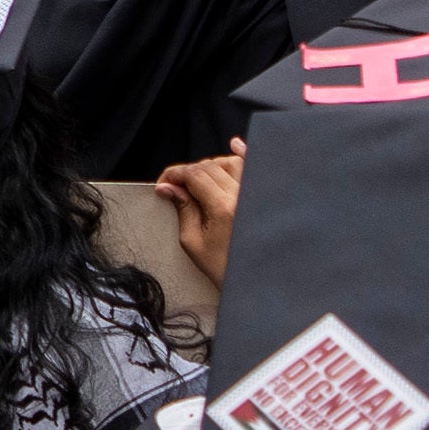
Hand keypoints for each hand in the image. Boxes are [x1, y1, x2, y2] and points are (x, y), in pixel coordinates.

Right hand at [151, 144, 246, 295]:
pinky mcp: (264, 199)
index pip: (193, 175)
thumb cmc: (226, 270)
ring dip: (211, 166)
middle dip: (189, 172)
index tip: (164, 182)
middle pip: (210, 166)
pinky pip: (255, 168)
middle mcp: (243, 196)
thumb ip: (183, 210)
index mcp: (223, 207)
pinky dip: (245, 154)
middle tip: (176, 186)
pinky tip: (235, 145)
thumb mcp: (193, 242)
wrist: (256, 283)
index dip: (174, 174)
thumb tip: (169, 188)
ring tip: (198, 180)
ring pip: (230, 163)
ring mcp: (257, 195)